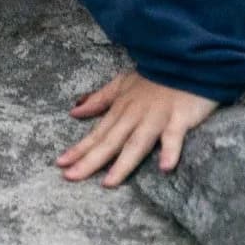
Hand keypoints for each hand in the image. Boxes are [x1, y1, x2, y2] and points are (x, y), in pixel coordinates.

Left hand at [58, 70, 217, 186]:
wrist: (185, 61)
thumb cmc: (153, 77)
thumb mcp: (121, 84)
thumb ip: (99, 100)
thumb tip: (74, 111)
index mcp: (120, 110)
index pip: (97, 134)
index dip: (79, 149)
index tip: (60, 164)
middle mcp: (134, 116)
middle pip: (110, 142)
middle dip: (90, 161)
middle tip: (70, 177)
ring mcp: (156, 118)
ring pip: (137, 144)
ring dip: (123, 163)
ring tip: (108, 183)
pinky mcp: (179, 118)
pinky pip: (174, 136)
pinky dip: (170, 151)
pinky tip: (164, 167)